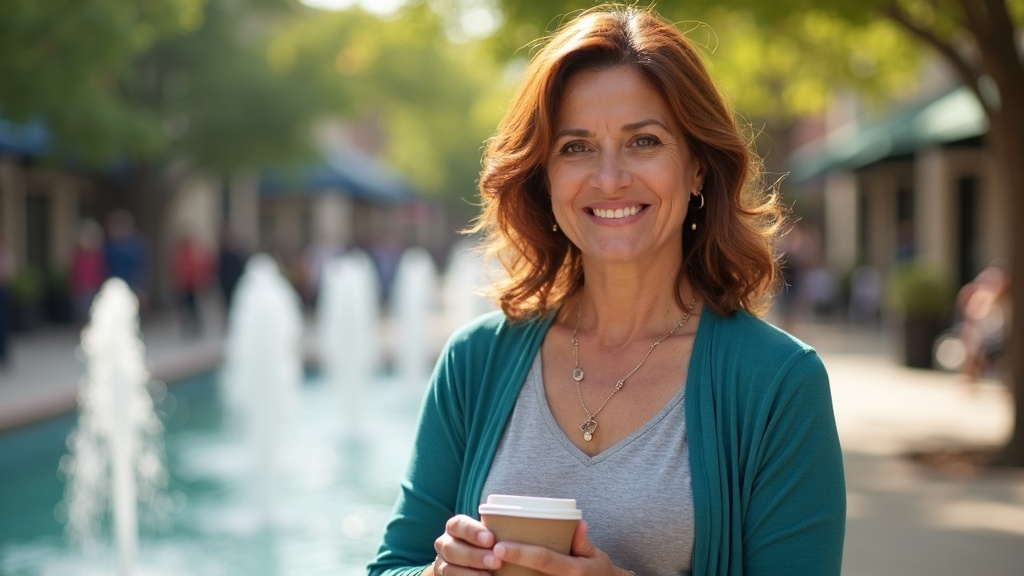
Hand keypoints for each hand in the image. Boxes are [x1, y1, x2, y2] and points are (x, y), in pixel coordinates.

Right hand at [430, 514, 501, 574]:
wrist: (473, 562)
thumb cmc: (486, 544)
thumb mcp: (488, 535)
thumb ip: (495, 532)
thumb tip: (516, 527)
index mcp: (454, 527)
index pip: (457, 525)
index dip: (472, 532)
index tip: (490, 540)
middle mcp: (444, 544)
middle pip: (451, 549)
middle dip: (474, 556)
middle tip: (496, 561)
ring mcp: (442, 564)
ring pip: (449, 569)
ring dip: (470, 573)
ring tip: (490, 575)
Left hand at [492, 520, 628, 575]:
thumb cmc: (598, 573)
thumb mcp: (597, 556)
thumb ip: (583, 541)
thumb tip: (577, 523)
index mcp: (573, 570)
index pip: (544, 559)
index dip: (521, 553)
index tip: (499, 546)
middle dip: (506, 569)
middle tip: (484, 557)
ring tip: (485, 568)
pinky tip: (498, 575)